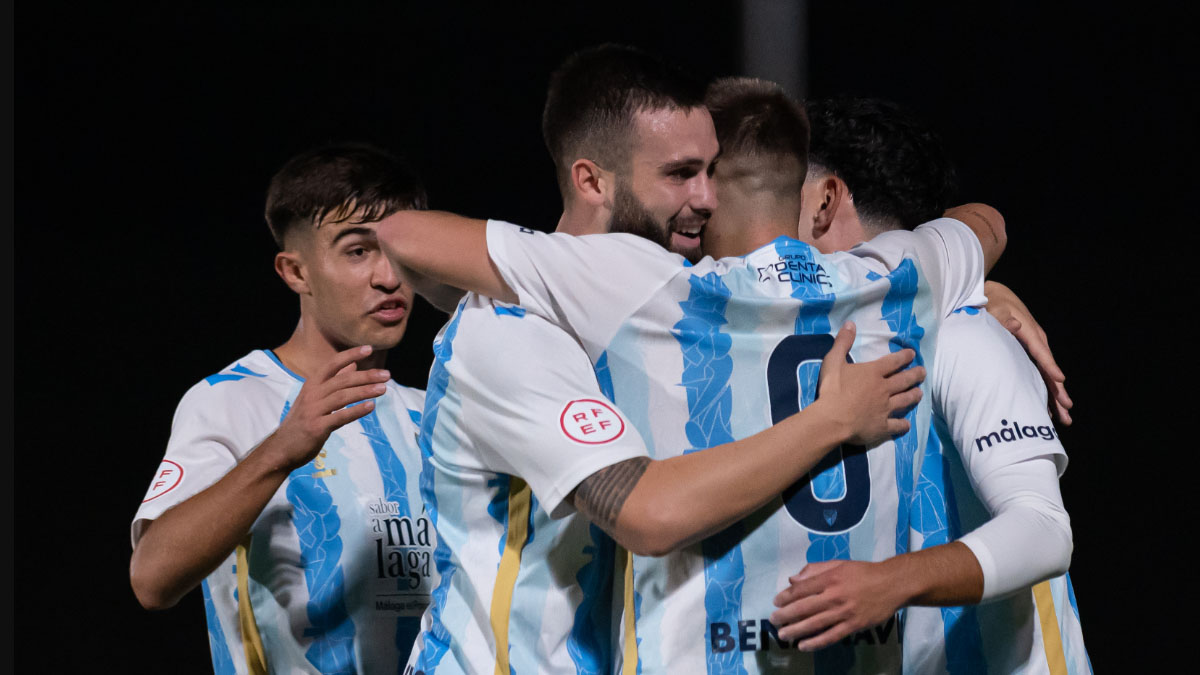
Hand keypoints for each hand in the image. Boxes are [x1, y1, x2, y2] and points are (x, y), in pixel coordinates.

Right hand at [269, 345, 390, 469]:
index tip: (369, 348)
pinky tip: (371, 406)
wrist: (282, 449)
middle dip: (366, 376)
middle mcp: (311, 394)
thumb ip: (334, 382)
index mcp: (311, 384)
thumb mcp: (315, 398)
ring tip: (383, 388)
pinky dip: (356, 411)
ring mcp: (313, 411)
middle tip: (386, 375)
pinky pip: (340, 417)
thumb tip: (353, 365)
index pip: (332, 364)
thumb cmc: (302, 422)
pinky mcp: (316, 427)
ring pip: (342, 396)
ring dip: (365, 391)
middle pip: (342, 380)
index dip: (350, 354)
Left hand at [770, 560, 904, 650]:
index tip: (775, 602)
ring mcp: (844, 612)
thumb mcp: (838, 564)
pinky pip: (831, 636)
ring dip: (796, 630)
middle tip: (773, 621)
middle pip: (804, 607)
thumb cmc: (863, 572)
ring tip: (783, 635)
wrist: (892, 584)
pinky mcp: (854, 626)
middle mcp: (834, 595)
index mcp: (829, 578)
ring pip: (815, 624)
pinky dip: (816, 642)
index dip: (786, 596)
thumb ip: (814, 570)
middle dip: (785, 615)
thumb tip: (792, 580)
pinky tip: (804, 645)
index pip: (802, 589)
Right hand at [817, 322, 923, 445]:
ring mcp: (885, 409)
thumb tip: (850, 323)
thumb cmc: (832, 389)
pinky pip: (897, 425)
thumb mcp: (833, 361)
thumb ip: (843, 342)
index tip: (913, 354)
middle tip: (923, 373)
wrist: (832, 419)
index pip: (893, 362)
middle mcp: (884, 389)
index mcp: (873, 373)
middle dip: (915, 375)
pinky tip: (907, 424)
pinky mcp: (882, 426)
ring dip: (913, 396)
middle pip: (904, 381)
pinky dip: (903, 425)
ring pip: (905, 401)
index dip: (904, 356)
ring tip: (920, 393)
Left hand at [984, 281, 1072, 424]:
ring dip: (1054, 397)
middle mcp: (1036, 343)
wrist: (997, 296)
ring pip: (1046, 376)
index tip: (1060, 381)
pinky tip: (1047, 409)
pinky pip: (1039, 375)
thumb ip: (1001, 316)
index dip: (1049, 367)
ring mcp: (1034, 350)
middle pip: (1048, 370)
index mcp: (1029, 332)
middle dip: (1058, 391)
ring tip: (1064, 418)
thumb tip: (1012, 324)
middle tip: (1067, 411)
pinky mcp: (1029, 355)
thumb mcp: (994, 307)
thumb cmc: (993, 303)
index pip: (1041, 352)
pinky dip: (1044, 391)